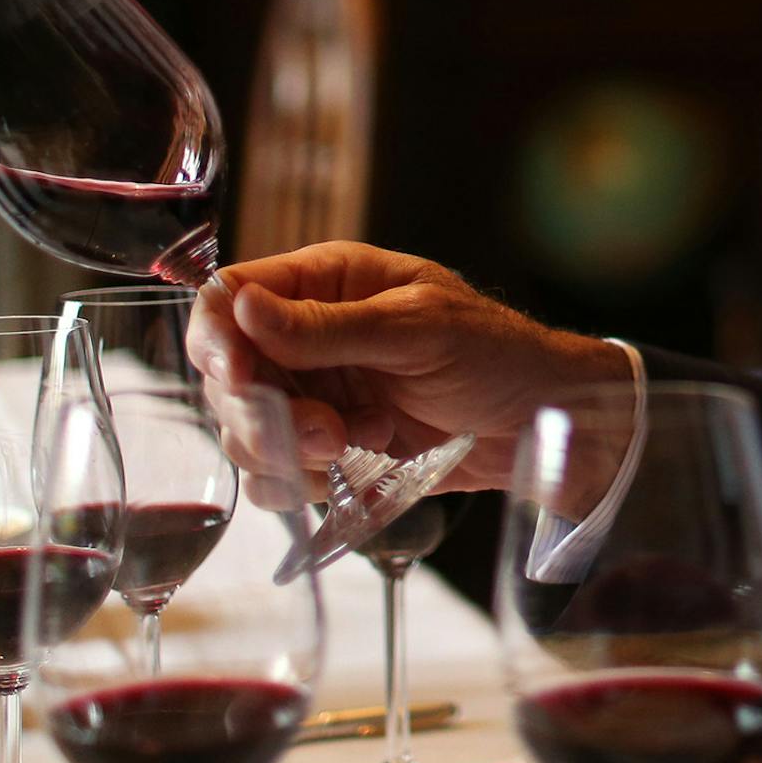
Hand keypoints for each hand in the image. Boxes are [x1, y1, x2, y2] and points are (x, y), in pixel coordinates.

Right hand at [186, 241, 634, 493]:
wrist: (542, 421)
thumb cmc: (496, 352)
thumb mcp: (418, 329)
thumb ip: (330, 327)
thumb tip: (244, 308)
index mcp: (327, 281)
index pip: (230, 297)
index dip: (219, 339)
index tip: (241, 378)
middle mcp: (308, 334)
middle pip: (227, 373)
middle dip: (263, 412)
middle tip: (327, 432)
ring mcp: (315, 392)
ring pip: (245, 429)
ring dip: (287, 450)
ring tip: (362, 442)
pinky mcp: (329, 445)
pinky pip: (276, 473)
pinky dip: (303, 481)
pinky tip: (363, 464)